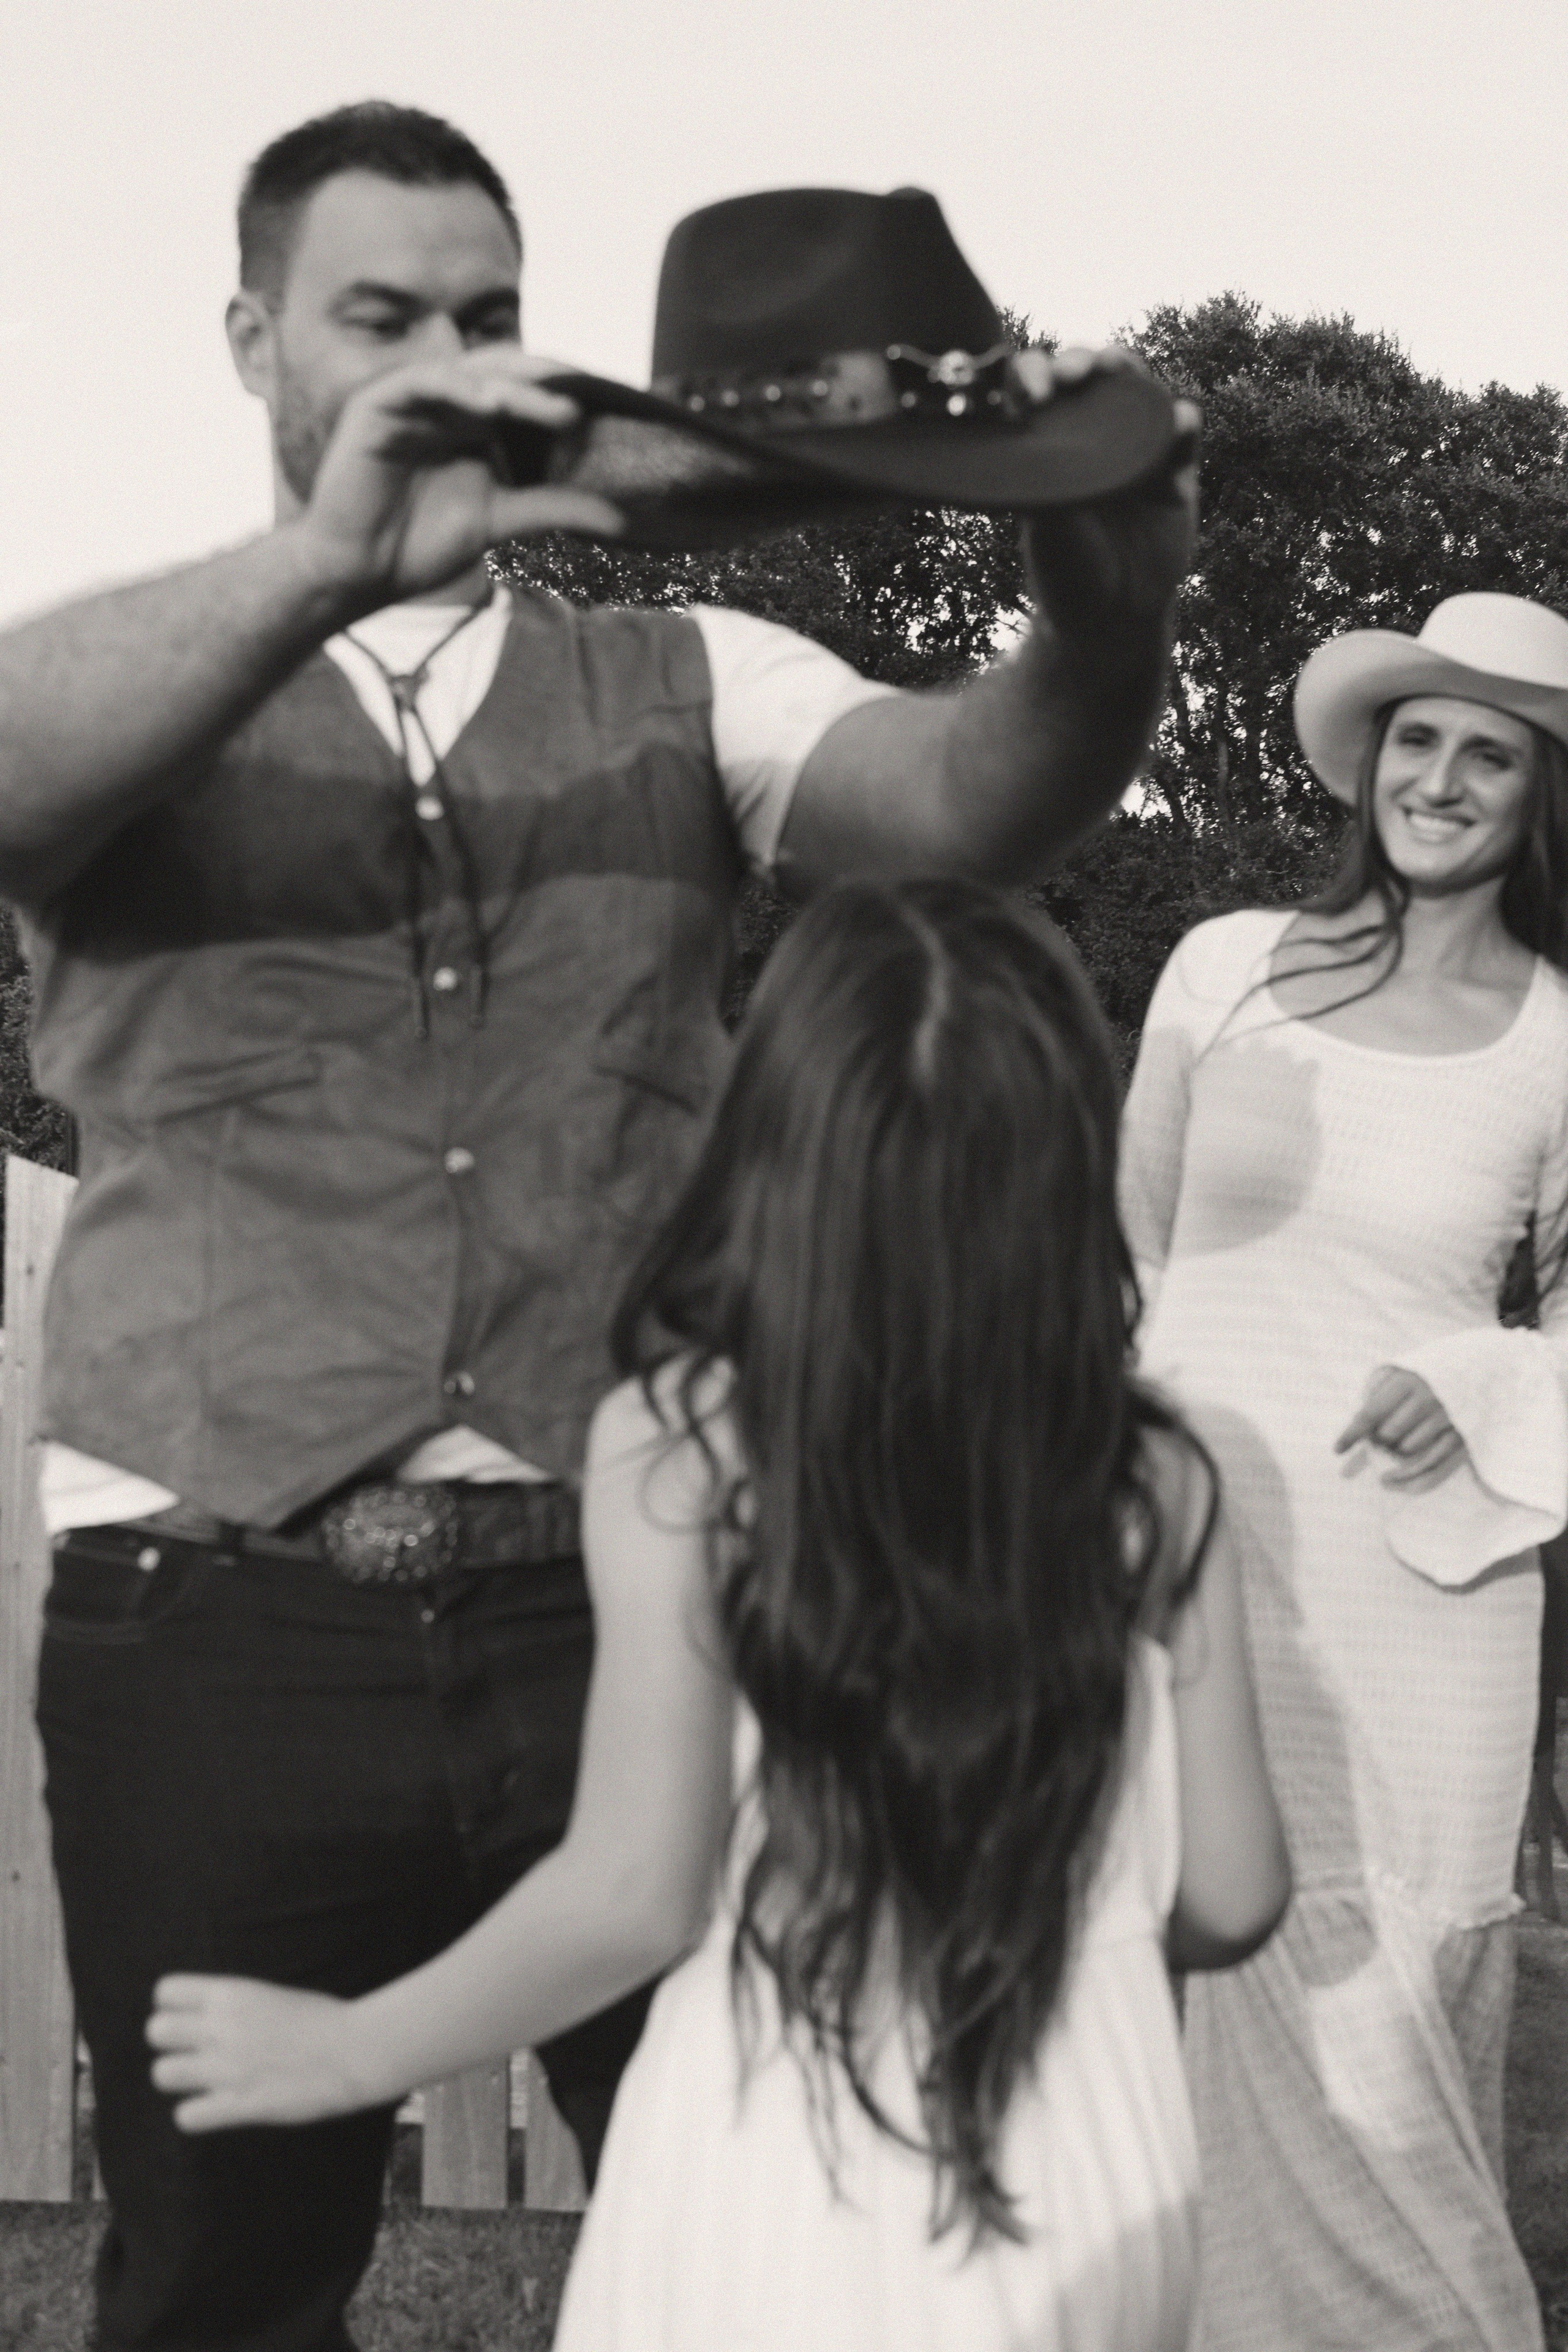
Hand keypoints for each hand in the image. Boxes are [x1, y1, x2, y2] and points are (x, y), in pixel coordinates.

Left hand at [147, 1974, 378, 2131]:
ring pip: (162, 2074)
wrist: (357, 2049)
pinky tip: (216, 2108)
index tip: (190, 2018)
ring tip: (204, 2081)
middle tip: (195, 2052)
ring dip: (180, 2079)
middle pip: (155, 2031)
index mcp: (233, 1993)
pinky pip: (185, 2116)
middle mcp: (223, 2026)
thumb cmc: (321, 2019)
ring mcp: (228, 2067)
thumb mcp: (270, 1995)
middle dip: (170, 2043)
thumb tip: (201, 2017)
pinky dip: (196, 2114)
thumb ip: (232, 2005)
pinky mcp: (239, 2105)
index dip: (171, 2007)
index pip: (165, 1991)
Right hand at [293, 347, 625, 604]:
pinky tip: (494, 405)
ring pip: (473, 376)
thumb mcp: (500, 521)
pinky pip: (425, 383)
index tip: (611, 413)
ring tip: (561, 410)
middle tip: (594, 403)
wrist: (358, 572)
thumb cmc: (418, 545)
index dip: (564, 395)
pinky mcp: (379, 403)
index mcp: (474, 422)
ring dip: (518, 390)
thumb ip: (555, 509)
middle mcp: (446, 403)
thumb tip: (622, 520)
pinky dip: (460, 390)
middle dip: (551, 386)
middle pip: (506, 376)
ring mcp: (413, 399)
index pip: (526, 392)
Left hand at [1015, 346, 1199, 636]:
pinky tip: (1176, 424)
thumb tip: (1038, 422)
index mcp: (1050, 446)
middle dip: (1081, 362)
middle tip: (1071, 373)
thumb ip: (1045, 477)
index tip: (1029, 391)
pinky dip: (1181, 424)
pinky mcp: (1175, 471)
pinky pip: (1182, 434)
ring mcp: (1136, 450)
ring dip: (1129, 373)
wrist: (1112, 619)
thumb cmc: (1068, 572)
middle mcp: (1093, 438)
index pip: (1040, 389)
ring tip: (1115, 369)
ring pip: (1140, 392)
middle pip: (1092, 376)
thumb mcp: (1044, 525)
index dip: (1033, 376)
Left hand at [1334, 1368, 1467, 1492]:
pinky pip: (1437, 1470)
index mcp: (1407, 1380)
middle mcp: (1430, 1398)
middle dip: (1378, 1445)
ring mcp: (1450, 1419)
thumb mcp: (1394, 1380)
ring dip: (1394, 1463)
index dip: (1352, 1433)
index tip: (1337, 1450)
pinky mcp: (1466, 1439)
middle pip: (1390, 1434)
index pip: (1371, 1412)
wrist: (1472, 1370)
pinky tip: (1396, 1485)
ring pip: (1411, 1454)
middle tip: (1376, 1447)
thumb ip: (1372, 1404)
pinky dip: (1414, 1482)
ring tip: (1388, 1462)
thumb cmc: (1420, 1379)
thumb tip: (1346, 1441)